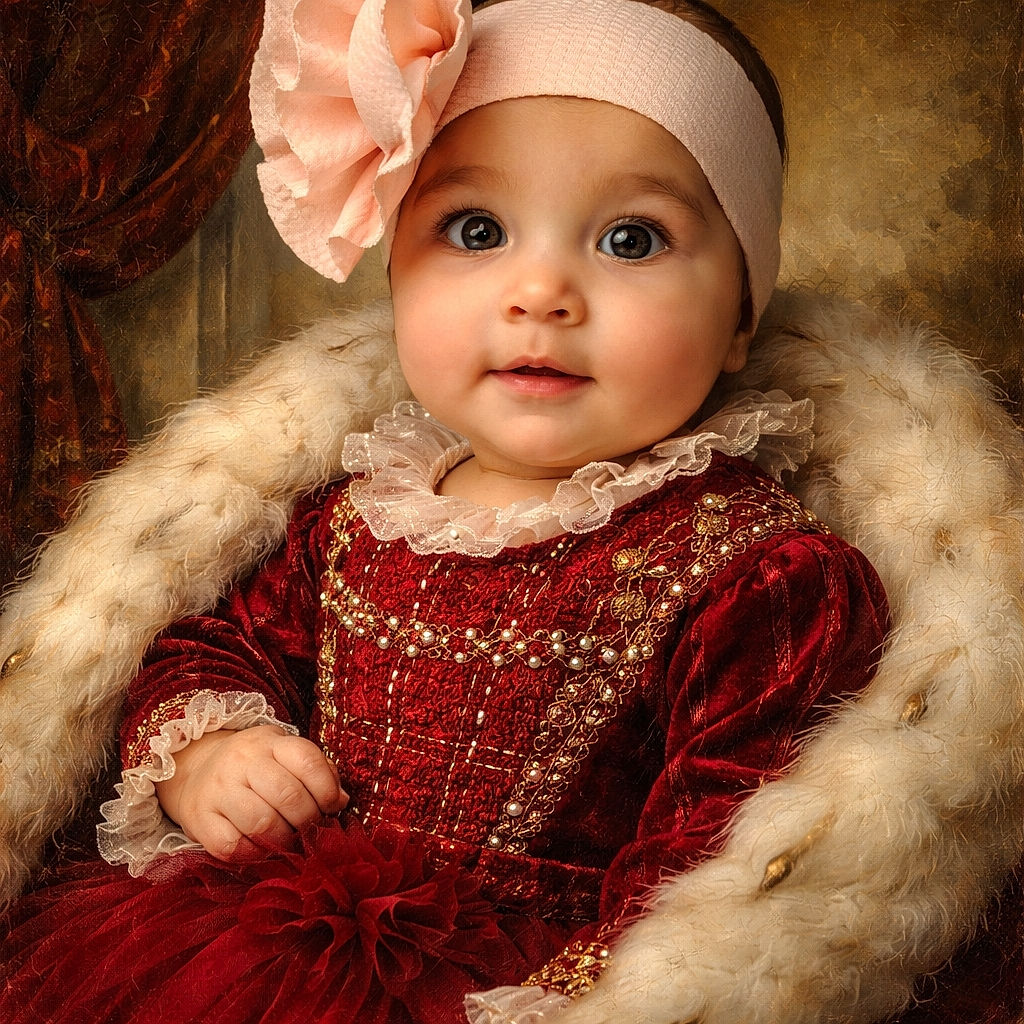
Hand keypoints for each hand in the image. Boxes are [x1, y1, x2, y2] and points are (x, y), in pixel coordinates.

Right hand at [155, 725, 348, 860]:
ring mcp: (218, 789)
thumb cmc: (254, 766)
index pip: (307, 760)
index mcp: (270, 742)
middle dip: (308, 819)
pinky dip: (254, 854)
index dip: (327, 789)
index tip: (332, 806)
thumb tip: (342, 801)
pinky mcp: (198, 819)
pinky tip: (260, 847)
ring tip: (288, 839)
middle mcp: (242, 761)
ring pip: (262, 823)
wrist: (197, 769)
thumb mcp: (285, 754)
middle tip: (310, 828)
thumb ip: (318, 771)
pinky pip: (233, 846)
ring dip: (284, 840)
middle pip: (288, 795)